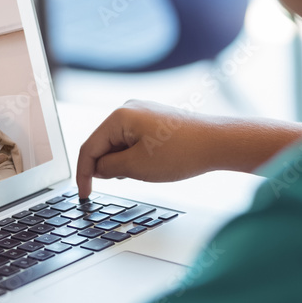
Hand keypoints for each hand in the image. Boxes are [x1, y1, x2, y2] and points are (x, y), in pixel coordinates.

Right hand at [76, 100, 213, 197]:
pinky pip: (133, 140)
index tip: (84, 193)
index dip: (83, 174)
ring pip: (118, 143)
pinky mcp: (154, 119)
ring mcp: (142, 112)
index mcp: (119, 116)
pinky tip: (150, 166)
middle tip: (122, 182)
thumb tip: (97, 169)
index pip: (89, 147)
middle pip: (102, 143)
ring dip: (122, 162)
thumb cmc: (182, 152)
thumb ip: (109, 168)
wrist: (218, 143)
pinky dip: (134, 156)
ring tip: (145, 172)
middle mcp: (128, 109)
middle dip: (107, 166)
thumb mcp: (136, 167)